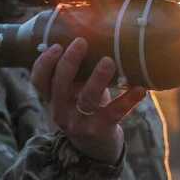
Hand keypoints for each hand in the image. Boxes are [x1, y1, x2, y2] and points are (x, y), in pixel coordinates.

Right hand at [30, 38, 145, 163]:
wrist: (97, 149)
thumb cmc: (87, 108)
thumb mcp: (76, 92)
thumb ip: (78, 72)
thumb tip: (92, 29)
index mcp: (54, 99)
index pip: (38, 81)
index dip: (44, 63)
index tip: (55, 45)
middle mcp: (62, 111)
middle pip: (60, 85)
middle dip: (70, 62)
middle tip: (82, 42)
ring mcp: (81, 123)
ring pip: (87, 99)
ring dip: (97, 78)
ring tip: (109, 61)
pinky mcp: (102, 130)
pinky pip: (114, 113)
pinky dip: (128, 100)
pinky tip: (140, 88)